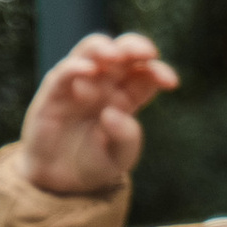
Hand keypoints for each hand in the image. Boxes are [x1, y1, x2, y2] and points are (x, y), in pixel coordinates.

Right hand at [14, 30, 179, 194]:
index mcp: (128, 97)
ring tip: (114, 56)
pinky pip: (65, 71)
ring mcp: (79, 83)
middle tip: (147, 53)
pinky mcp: (55, 90)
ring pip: (92, 50)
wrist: (59, 181)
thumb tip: (113, 113)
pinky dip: (76, 66)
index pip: (146, 74)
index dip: (158, 71)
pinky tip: (89, 70)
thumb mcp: (118, 159)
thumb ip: (125, 138)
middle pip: (122, 52)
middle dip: (136, 46)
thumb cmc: (93, 163)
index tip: (170, 82)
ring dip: (104, 48)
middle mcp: (105, 83)